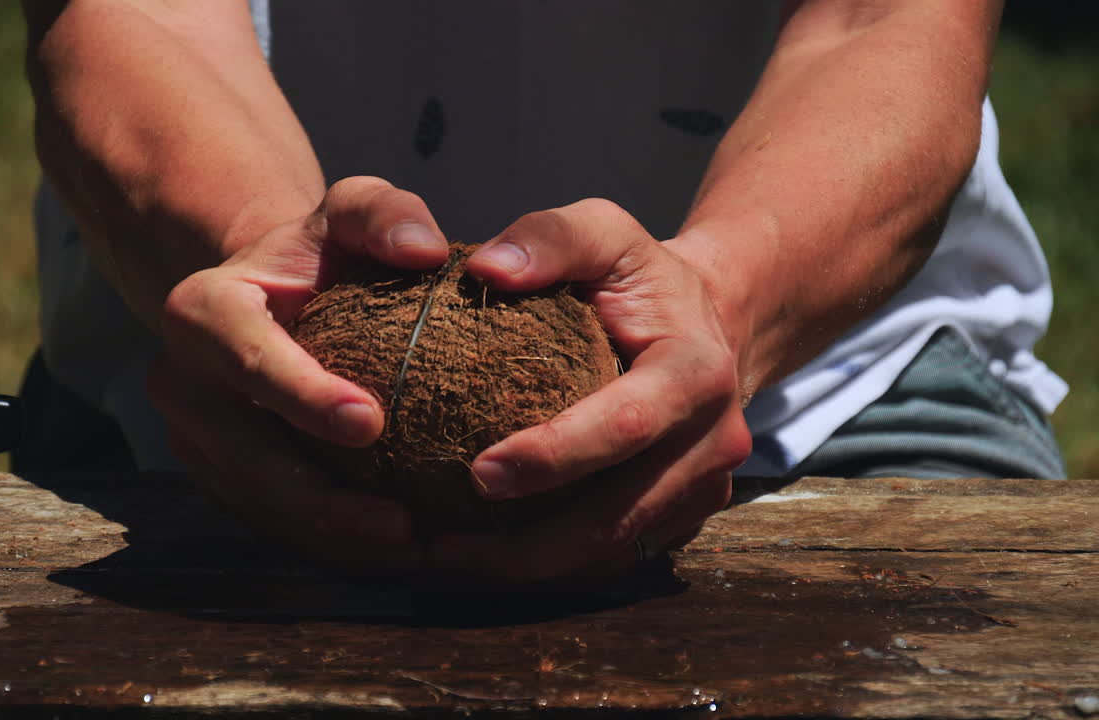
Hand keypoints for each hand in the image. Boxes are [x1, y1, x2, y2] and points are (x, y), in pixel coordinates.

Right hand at [148, 177, 449, 571]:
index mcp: (203, 310)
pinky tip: (390, 550)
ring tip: (408, 548)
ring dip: (330, 535)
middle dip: (322, 497)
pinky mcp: (218, 476)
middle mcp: (182, 382)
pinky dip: (328, 541)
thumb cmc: (323, 252)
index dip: (303, 396)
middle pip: (248, 454)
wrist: (279, 294)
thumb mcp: (352, 209)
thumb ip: (384, 213)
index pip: (249, 359)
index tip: (371, 424)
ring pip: (259, 501)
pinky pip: (270, 519)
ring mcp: (194, 438)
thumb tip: (423, 250)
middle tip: (401, 522)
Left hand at [427, 199, 752, 583]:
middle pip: (616, 518)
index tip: (477, 471)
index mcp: (696, 373)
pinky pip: (614, 558)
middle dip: (525, 546)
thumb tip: (486, 270)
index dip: (553, 457)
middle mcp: (712, 442)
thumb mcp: (605, 232)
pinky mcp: (684, 517)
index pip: (625, 427)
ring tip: (445, 559)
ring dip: (527, 570)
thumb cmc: (642, 277)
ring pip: (612, 554)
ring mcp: (703, 489)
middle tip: (440, 545)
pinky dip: (549, 568)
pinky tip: (485, 556)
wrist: (710, 322)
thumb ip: (551, 238)